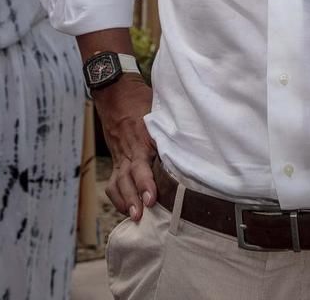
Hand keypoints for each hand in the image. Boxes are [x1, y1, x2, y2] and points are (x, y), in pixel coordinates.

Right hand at [97, 78, 158, 220]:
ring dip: (125, 200)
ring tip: (134, 217)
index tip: (153, 197)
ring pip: (118, 182)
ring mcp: (120, 156)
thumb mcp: (159, 109)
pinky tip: (126, 209)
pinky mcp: (116, 160)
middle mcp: (129, 150)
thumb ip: (171, 127)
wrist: (115, 91)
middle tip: (142, 212)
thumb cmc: (141, 100)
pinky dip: (118, 197)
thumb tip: (196, 141)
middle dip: (135, 196)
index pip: (143, 164)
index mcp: (142, 138)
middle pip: (129, 177)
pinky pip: (112, 182)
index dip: (147, 182)